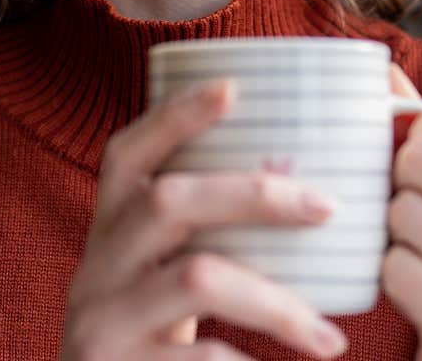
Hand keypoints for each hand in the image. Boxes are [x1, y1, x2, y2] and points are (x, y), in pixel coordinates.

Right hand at [61, 78, 351, 360]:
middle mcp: (94, 269)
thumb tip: (307, 188)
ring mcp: (99, 321)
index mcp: (109, 233)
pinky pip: (201, 358)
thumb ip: (206, 238)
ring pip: (197, 277)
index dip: (174, 116)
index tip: (233, 87)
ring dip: (276, 302)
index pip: (126, 155)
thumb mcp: (162, 280)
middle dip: (255, 194)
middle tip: (327, 207)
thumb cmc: (157, 341)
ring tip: (328, 338)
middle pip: (169, 200)